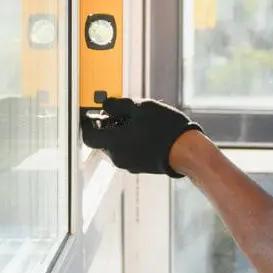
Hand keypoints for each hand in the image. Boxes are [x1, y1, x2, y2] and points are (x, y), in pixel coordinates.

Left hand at [81, 97, 199, 176]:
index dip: (86, 124)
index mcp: (113, 143)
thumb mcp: (140, 108)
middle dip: (108, 126)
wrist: (186, 151)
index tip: (90, 114)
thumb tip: (105, 105)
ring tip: (137, 120)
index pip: (88, 136)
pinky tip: (144, 131)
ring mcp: (129, 164)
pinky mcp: (140, 167)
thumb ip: (118, 106)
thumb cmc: (164, 128)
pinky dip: (130, 141)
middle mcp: (117, 157)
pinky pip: (127, 151)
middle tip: (119, 112)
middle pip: (103, 140)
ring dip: (120, 133)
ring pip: (116, 146)